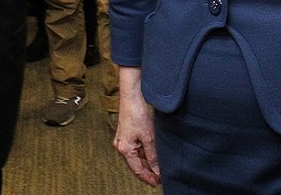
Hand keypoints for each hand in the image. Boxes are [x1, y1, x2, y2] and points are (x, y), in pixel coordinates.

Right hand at [114, 66, 160, 186]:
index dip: (148, 177)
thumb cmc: (137, 115)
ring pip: (136, 155)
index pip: (137, 170)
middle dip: (147, 170)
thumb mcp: (149, 138)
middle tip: (159, 176)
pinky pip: (135, 147)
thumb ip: (153, 156)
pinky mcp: (125, 133)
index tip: (157, 183)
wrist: (131, 98)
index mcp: (124, 149)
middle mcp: (120, 146)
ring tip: (158, 163)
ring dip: (146, 160)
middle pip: (135, 164)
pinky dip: (143, 151)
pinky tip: (151, 151)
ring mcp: (122, 139)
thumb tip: (157, 170)